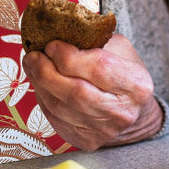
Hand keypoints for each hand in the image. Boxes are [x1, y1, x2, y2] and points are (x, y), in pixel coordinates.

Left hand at [22, 34, 162, 150]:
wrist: (128, 109)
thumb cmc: (120, 71)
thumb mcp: (117, 48)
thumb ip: (92, 39)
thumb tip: (56, 29)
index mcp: (136, 85)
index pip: (99, 69)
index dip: (69, 56)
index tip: (52, 45)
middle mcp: (122, 112)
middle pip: (76, 93)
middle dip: (47, 71)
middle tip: (33, 56)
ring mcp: (104, 131)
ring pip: (60, 108)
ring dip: (39, 84)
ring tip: (32, 65)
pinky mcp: (86, 140)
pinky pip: (55, 119)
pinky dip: (42, 98)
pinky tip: (40, 84)